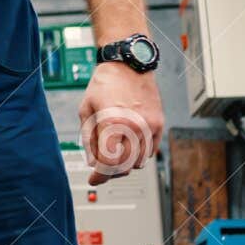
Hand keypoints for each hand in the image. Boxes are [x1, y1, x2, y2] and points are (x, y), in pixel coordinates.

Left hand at [78, 63, 164, 185]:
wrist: (129, 64)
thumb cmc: (105, 84)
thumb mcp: (86, 110)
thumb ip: (89, 140)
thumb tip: (94, 163)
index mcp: (113, 122)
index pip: (108, 163)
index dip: (99, 176)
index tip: (93, 179)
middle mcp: (134, 126)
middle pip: (124, 166)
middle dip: (111, 172)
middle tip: (101, 170)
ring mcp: (149, 126)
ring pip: (140, 162)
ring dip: (126, 165)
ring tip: (114, 156)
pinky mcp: (159, 124)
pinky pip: (151, 151)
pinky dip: (139, 155)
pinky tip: (128, 147)